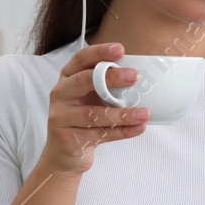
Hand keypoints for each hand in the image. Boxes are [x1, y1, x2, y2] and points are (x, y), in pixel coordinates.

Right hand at [38, 41, 149, 174]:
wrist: (64, 154)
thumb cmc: (83, 120)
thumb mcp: (91, 98)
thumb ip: (107, 86)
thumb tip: (141, 77)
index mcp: (67, 78)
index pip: (81, 59)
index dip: (100, 52)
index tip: (120, 49)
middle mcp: (60, 94)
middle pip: (84, 81)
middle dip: (111, 77)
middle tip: (134, 77)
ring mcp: (60, 117)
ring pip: (94, 114)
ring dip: (122, 113)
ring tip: (144, 113)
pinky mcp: (67, 139)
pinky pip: (99, 134)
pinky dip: (122, 132)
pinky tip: (138, 128)